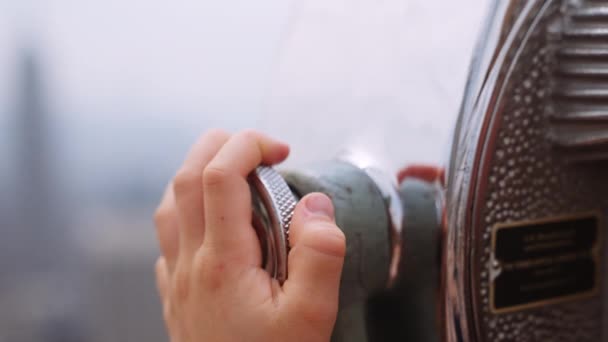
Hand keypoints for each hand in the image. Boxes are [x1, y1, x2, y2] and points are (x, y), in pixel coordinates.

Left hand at [154, 130, 345, 341]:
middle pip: (184, 178)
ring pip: (169, 206)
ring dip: (197, 176)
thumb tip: (315, 205)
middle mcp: (191, 263)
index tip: (282, 150)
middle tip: (258, 150)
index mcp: (223, 261)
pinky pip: (168, 239)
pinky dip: (186, 214)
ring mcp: (176, 280)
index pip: (219, 175)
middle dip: (219, 146)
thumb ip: (318, 256)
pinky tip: (212, 227)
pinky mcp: (174, 297)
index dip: (249, 145)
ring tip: (234, 177)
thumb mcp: (311, 318)